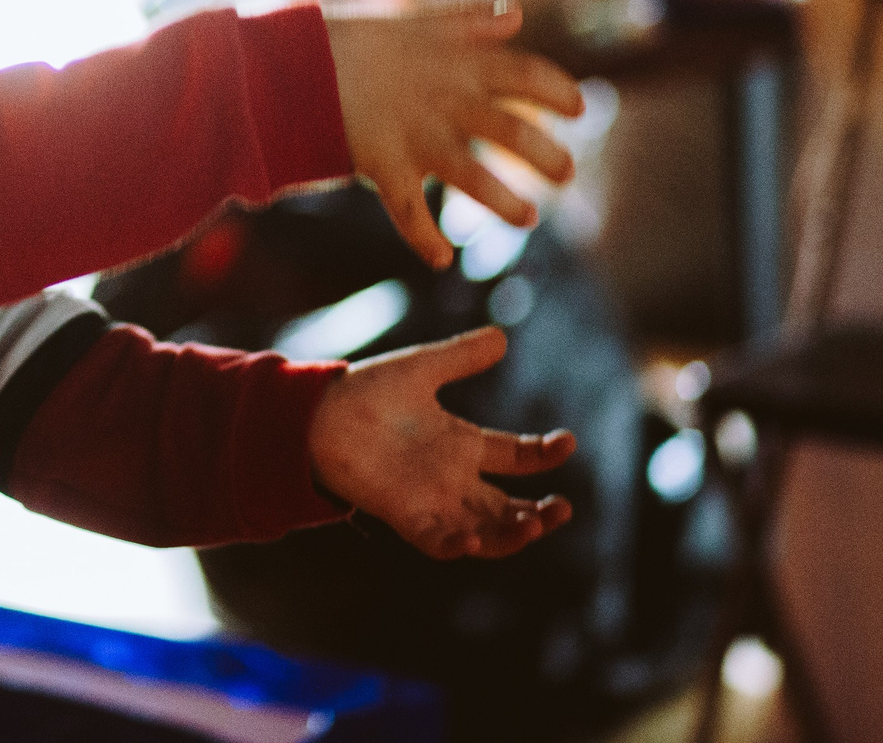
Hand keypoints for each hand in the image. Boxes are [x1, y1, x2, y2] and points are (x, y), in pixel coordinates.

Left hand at [308, 327, 575, 558]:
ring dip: (512, 535)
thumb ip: (461, 356)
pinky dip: (459, 545)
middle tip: (562, 508)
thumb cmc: (365, 392)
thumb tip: (502, 337)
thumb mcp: (422, 369)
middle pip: (508, 508)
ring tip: (536, 523)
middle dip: (540, 513)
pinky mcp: (404, 515)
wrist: (316, 411)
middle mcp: (452, 479)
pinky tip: (476, 539)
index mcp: (460, 444)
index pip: (515, 457)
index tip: (567, 441)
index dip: (543, 454)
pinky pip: (439, 541)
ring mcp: (431, 500)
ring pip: (484, 532)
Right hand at [325, 0, 583, 270]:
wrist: (294, 63)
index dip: (557, 91)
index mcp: (456, 64)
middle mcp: (443, 101)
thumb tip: (516, 15)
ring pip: (470, 175)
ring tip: (528, 219)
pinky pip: (407, 209)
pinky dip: (424, 237)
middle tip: (567, 174)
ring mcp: (413, 135)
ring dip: (502, 201)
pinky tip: (441, 259)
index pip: (524, 74)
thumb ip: (470, 21)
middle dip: (544, 155)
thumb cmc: (359, 45)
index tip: (579, 108)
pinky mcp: (381, 163)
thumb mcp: (419, 25)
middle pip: (509, 130)